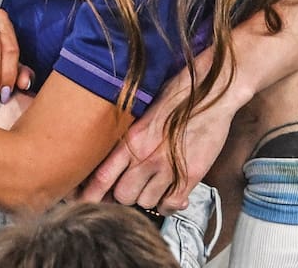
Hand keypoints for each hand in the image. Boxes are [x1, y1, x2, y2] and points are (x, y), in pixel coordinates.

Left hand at [78, 64, 237, 213]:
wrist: (212, 93)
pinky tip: (169, 191)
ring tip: (154, 182)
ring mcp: (169, 169)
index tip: (84, 200)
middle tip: (131, 185)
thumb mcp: (144, 112)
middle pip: (123, 196)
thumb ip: (129, 137)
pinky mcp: (190, 176)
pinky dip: (168, 203)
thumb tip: (111, 158)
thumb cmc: (178, 95)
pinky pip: (170, 204)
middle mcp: (146, 158)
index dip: (90, 195)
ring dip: (147, 197)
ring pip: (146, 202)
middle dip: (124, 195)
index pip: (101, 178)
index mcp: (131, 140)